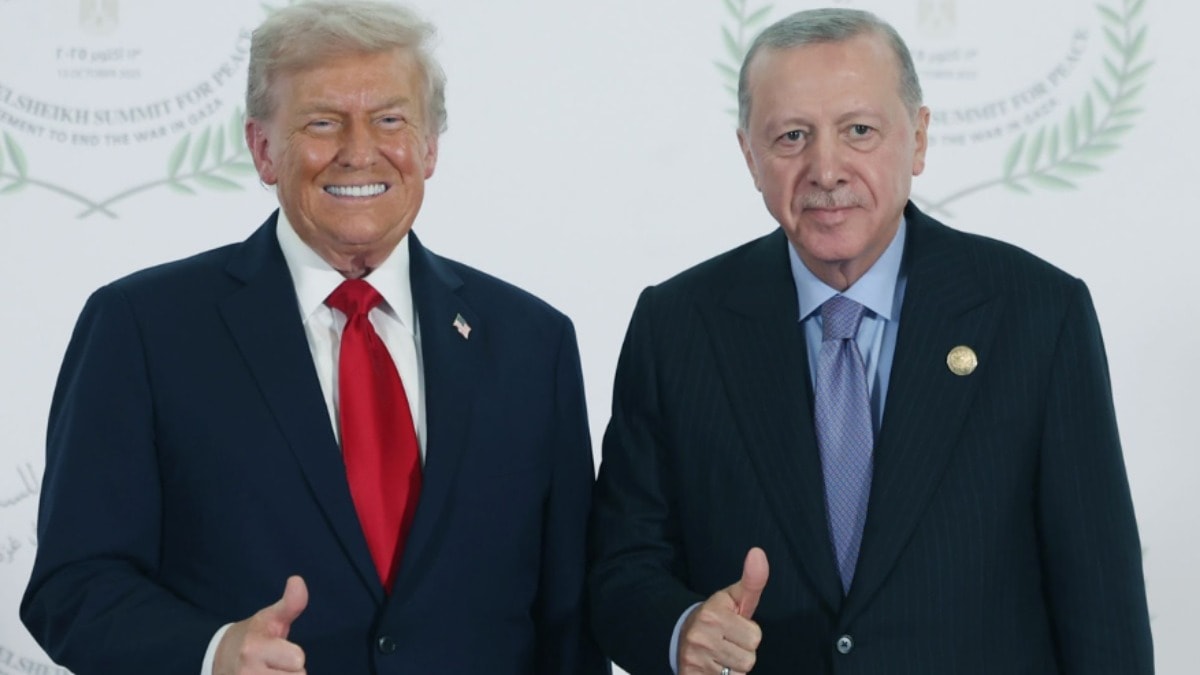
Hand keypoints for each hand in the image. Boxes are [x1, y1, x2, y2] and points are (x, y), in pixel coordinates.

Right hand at [214, 575, 308, 674]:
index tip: (280, 651)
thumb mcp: (269, 618)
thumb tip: (297, 580)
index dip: (294, 656)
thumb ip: (290, 604)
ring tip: (272, 673)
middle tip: (275, 665)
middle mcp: (248, 673)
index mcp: (254, 649)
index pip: (298, 660)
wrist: (219, 660)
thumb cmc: (252, 637)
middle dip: (290, 673)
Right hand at [678, 548, 768, 674]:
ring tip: (721, 655)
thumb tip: (758, 553)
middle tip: (728, 642)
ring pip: (738, 674)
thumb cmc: (716, 616)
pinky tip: (714, 667)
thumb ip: (752, 580)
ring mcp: (695, 660)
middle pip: (748, 658)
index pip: (754, 636)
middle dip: (742, 651)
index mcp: (713, 615)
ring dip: (733, 668)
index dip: (748, 632)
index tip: (735, 627)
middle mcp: (701, 637)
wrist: (681, 634)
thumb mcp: (733, 598)